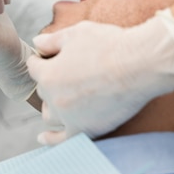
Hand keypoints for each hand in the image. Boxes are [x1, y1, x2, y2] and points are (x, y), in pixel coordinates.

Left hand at [27, 9, 173, 143]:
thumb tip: (36, 43)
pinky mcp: (86, 130)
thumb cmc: (109, 45)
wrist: (141, 64)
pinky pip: (62, 140)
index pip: (33, 67)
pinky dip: (52, 139)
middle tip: (69, 70)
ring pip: (50, 115)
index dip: (42, 58)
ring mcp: (70, 117)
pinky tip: (44, 138)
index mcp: (49, 74)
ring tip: (64, 96)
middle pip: (43, 90)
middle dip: (50, 79)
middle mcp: (55, 98)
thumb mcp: (76, 33)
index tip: (52, 55)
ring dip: (53, 104)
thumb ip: (52, 40)